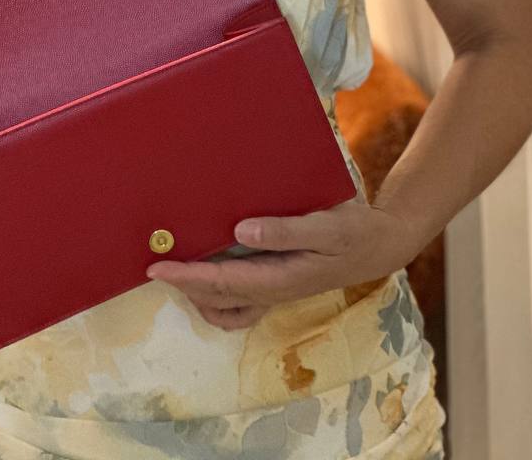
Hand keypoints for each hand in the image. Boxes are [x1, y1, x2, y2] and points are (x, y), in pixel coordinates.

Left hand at [144, 199, 418, 330]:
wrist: (378, 245)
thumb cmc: (351, 230)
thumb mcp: (326, 225)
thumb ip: (285, 230)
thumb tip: (240, 231)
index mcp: (282, 277)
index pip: (223, 283)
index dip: (187, 276)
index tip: (155, 267)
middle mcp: (273, 290)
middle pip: (217, 297)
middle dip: (182, 284)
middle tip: (152, 261)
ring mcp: (274, 291)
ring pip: (225, 306)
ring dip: (197, 293)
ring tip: (176, 268)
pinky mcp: (277, 285)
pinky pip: (240, 303)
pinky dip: (218, 296)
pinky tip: (208, 276)